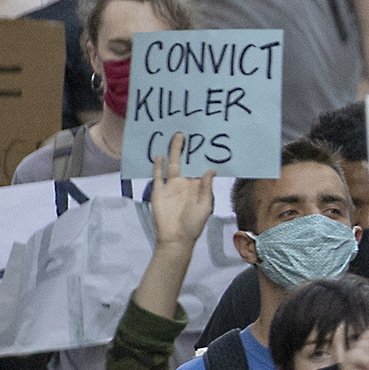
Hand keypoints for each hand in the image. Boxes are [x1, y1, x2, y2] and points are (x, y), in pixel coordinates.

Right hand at [147, 135, 215, 249]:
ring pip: (172, 165)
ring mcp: (171, 187)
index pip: (200, 167)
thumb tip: (211, 169)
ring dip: (174, 152)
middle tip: (191, 131)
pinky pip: (157, 176)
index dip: (203, 156)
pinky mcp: (159, 192)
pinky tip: (159, 155)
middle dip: (188, 149)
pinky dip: (157, 166)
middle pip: (186, 162)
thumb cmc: (194, 224)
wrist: (175, 238)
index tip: (207, 141)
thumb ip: (206, 187)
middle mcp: (184, 184)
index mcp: (197, 186)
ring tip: (176, 136)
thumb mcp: (205, 206)